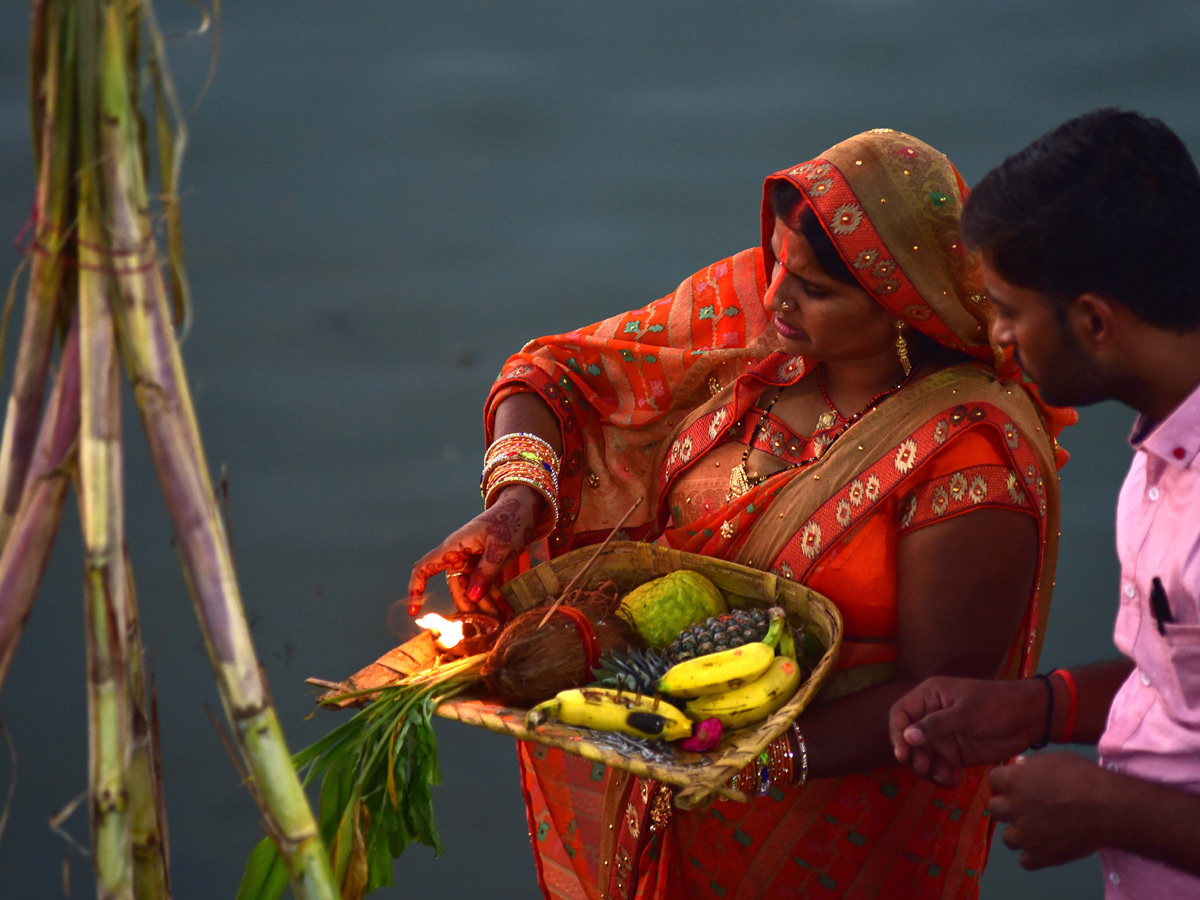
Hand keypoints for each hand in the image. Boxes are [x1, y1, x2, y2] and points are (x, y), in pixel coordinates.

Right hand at [408, 486, 542, 616]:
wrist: (526, 506)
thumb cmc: (510, 520)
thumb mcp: (500, 547)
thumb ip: (485, 572)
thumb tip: (472, 597)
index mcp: (455, 547)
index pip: (425, 567)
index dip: (416, 587)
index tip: (415, 610)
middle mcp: (460, 555)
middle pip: (457, 587)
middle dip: (470, 608)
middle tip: (487, 626)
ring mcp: (473, 560)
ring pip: (473, 590)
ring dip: (487, 606)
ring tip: (504, 621)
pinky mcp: (487, 564)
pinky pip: (487, 585)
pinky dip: (497, 597)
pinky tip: (509, 611)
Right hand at [889, 676, 1044, 786]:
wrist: (1030, 719)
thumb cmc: (997, 705)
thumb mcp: (966, 712)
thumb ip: (936, 725)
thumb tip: (907, 738)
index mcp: (930, 697)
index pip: (901, 714)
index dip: (897, 733)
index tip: (903, 754)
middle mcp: (931, 717)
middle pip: (908, 740)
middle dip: (915, 756)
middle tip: (926, 768)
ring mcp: (943, 737)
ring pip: (923, 757)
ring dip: (929, 770)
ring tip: (945, 777)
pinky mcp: (955, 754)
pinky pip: (940, 768)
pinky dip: (942, 776)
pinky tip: (954, 780)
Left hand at [989, 752, 1110, 868]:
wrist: (1107, 808)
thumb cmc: (1083, 778)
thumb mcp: (1055, 760)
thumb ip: (1032, 764)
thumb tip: (1019, 765)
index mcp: (1014, 781)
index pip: (994, 781)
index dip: (1006, 784)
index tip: (1018, 787)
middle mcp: (1013, 807)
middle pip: (995, 809)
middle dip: (1008, 809)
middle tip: (1028, 810)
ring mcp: (1024, 834)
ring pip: (1008, 838)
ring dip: (1021, 835)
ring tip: (1041, 831)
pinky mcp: (1038, 856)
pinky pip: (1025, 860)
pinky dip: (1036, 856)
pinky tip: (1049, 847)